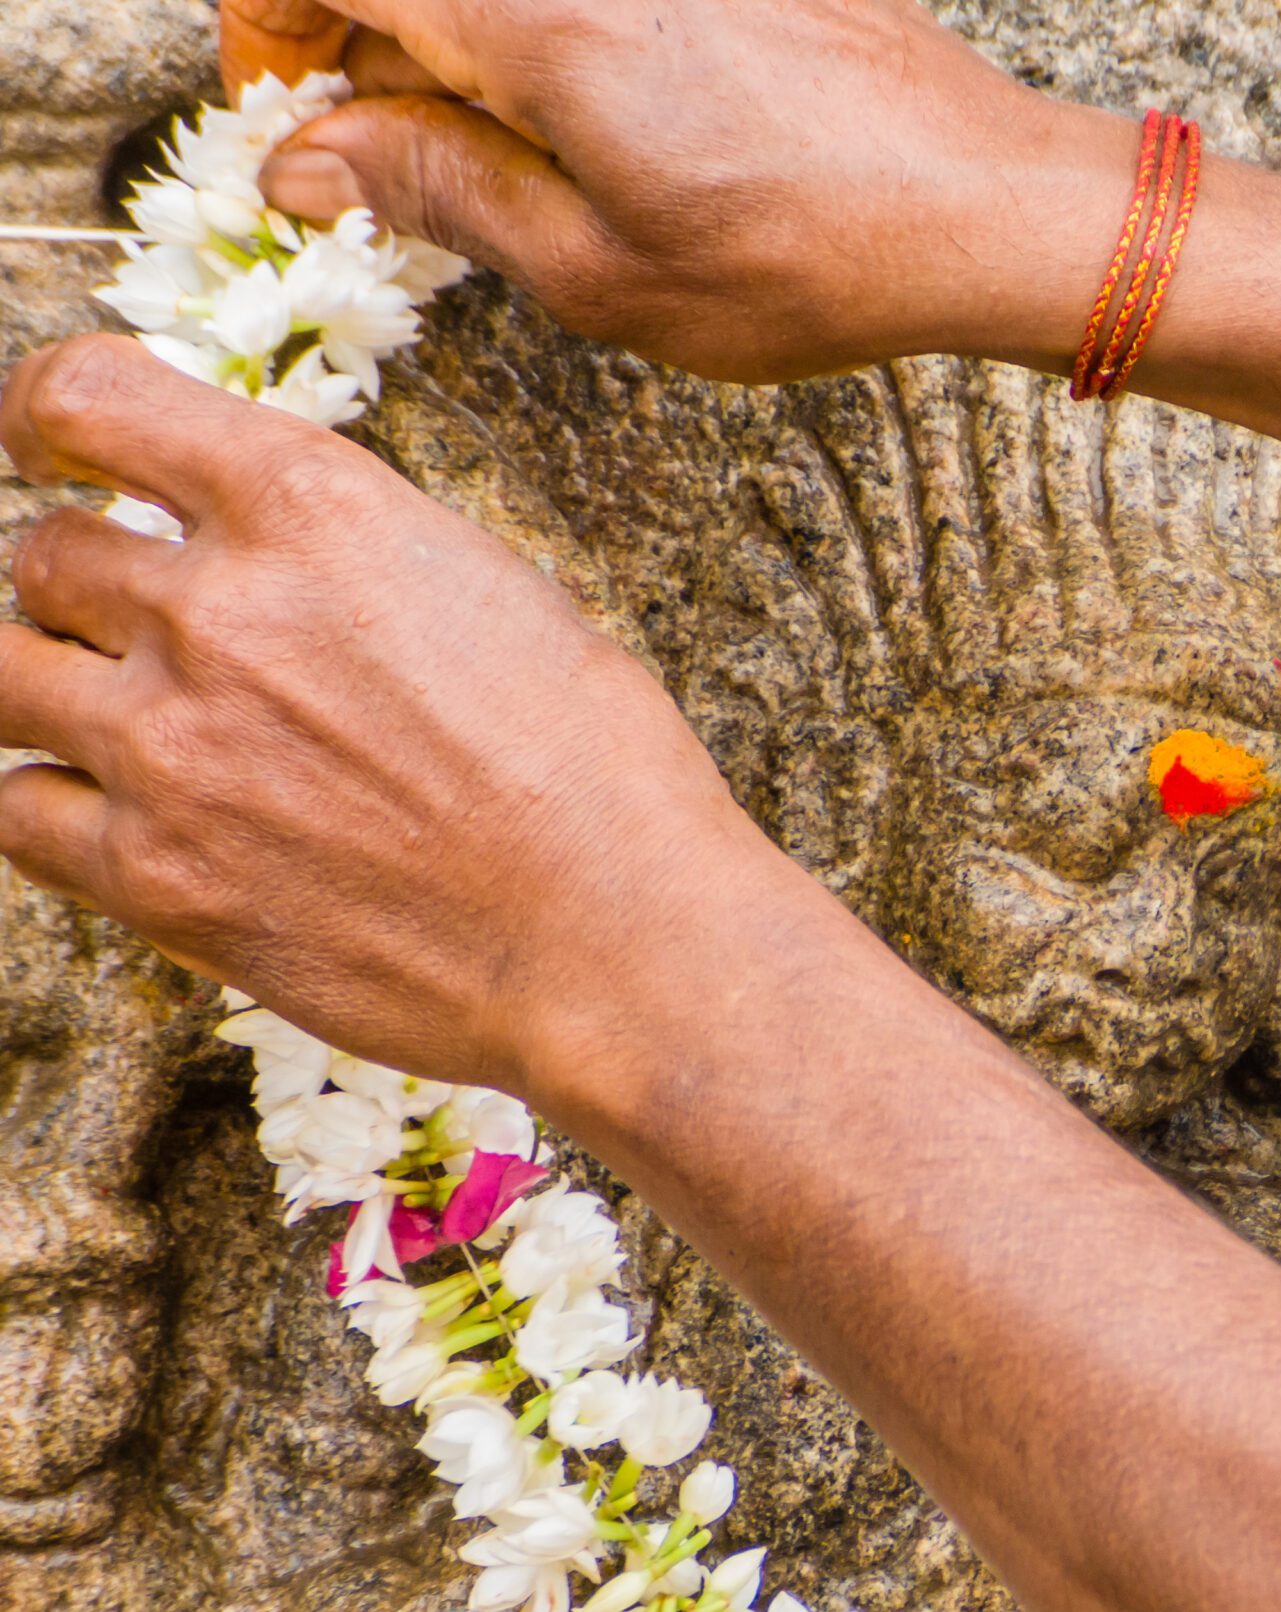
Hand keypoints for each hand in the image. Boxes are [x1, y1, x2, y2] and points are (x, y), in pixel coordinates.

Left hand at [0, 334, 790, 1088]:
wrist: (615, 940)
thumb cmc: (599, 777)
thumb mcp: (498, 595)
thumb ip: (360, 552)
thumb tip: (287, 548)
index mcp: (313, 508)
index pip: (87, 398)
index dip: (39, 413)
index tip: (37, 441)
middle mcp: (219, 610)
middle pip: (43, 553)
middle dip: (82, 583)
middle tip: (131, 626)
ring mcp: (170, 746)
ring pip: (1, 671)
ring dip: (47, 682)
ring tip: (109, 716)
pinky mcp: (154, 876)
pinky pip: (16, 811)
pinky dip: (49, 803)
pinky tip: (114, 815)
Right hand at [219, 0, 1130, 381]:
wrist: (985, 209)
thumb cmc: (817, 256)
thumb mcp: (598, 273)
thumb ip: (434, 192)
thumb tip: (306, 161)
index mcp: (536, 14)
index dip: (274, 30)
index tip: (291, 113)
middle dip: (362, 42)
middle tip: (388, 159)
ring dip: (460, 44)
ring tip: (503, 154)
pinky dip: (548, 38)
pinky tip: (591, 121)